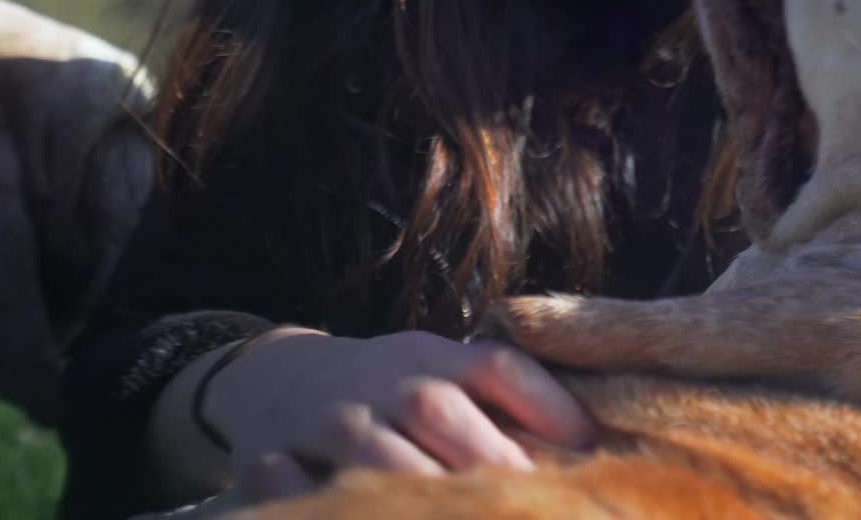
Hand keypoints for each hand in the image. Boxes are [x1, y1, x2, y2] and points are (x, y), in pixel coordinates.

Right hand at [200, 330, 594, 502]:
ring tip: (471, 512)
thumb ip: (495, 403)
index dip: (547, 402)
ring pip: (380, 454)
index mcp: (435, 356)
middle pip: (442, 410)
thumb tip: (586, 446)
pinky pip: (309, 489)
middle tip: (538, 500)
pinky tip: (378, 517)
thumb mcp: (438, 374)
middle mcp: (388, 381)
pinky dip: (334, 505)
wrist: (269, 380)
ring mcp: (335, 420)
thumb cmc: (385, 388)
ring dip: (424, 490)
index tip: (591, 446)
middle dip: (491, 458)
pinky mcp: (277, 459)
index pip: (498, 365)